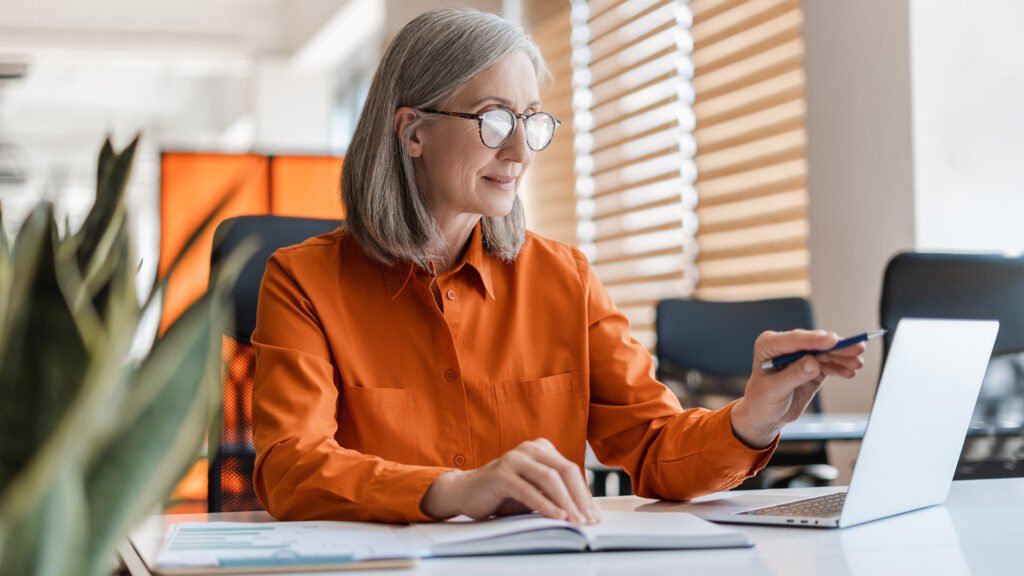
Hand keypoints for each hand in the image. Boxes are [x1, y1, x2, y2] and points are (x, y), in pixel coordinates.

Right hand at [420, 438, 599, 524]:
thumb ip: (554, 492)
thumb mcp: (533, 491)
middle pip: (565, 470)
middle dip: (580, 497)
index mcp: (541, 449)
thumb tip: (583, 510)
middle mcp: (529, 449)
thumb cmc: (502, 494)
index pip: (570, 470)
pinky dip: (545, 504)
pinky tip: (557, 516)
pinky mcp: (501, 474)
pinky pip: (529, 490)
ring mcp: (514, 459)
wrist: (465, 492)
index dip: (584, 493)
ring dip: (566, 502)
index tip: (594, 515)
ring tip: (576, 520)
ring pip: (549, 478)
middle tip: (589, 519)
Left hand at [731, 329, 865, 447]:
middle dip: (836, 347)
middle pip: (814, 343)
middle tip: (856, 349)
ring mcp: (800, 355)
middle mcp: (785, 346)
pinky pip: (828, 364)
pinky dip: (839, 367)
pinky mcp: (812, 366)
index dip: (814, 339)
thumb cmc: (762, 400)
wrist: (765, 414)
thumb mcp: (774, 390)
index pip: (794, 340)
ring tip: (857, 363)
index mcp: (769, 345)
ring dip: (842, 357)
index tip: (832, 340)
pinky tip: (849, 372)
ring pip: (825, 352)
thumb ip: (793, 375)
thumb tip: (813, 362)